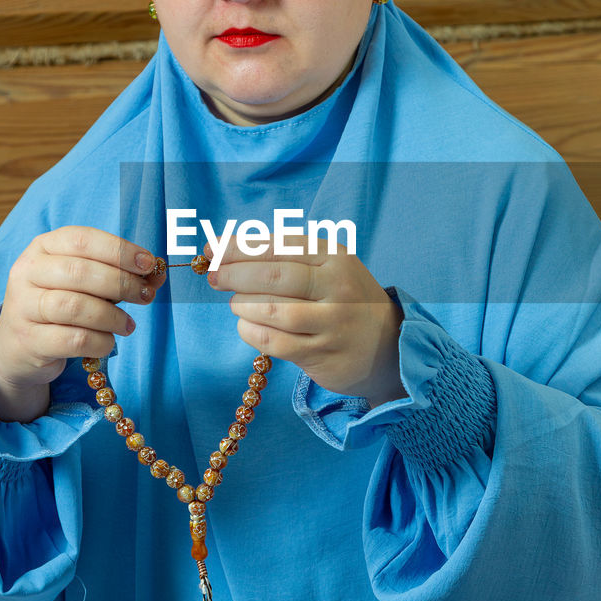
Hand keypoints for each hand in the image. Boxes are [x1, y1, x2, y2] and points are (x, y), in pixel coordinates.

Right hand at [0, 227, 165, 421]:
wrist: (18, 347)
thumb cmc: (60, 306)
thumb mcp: (87, 284)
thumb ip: (120, 274)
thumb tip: (158, 273)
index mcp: (43, 247)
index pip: (83, 240)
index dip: (119, 250)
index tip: (149, 264)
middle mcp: (27, 272)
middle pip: (80, 272)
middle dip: (121, 283)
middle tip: (146, 296)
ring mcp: (23, 307)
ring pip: (75, 306)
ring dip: (112, 316)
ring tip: (128, 325)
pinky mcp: (28, 341)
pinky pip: (73, 339)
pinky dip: (100, 341)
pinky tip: (109, 342)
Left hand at [206, 239, 403, 406]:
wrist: (388, 346)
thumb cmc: (344, 299)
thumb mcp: (326, 267)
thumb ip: (282, 256)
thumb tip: (222, 247)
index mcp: (335, 256)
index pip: (278, 246)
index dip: (239, 247)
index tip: (211, 249)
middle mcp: (337, 287)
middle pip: (273, 277)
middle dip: (234, 274)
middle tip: (214, 277)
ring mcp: (332, 323)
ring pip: (272, 311)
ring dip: (242, 305)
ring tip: (236, 304)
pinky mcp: (322, 354)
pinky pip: (274, 342)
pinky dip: (251, 331)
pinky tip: (246, 325)